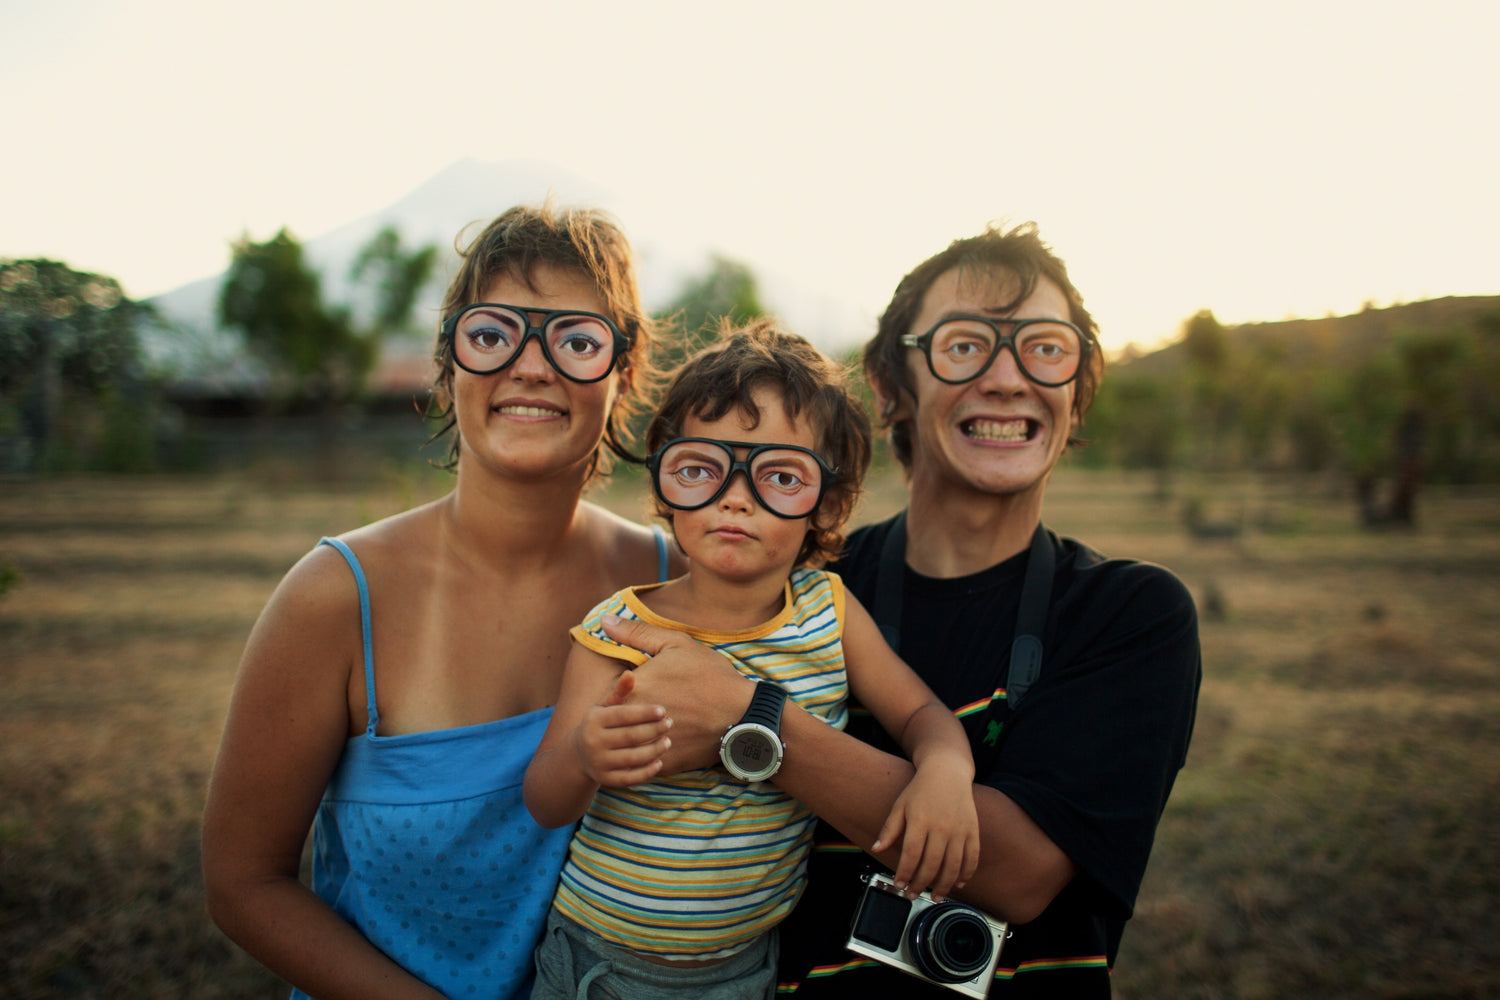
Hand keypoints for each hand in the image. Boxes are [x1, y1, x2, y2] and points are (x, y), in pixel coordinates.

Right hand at [571, 670, 672, 787]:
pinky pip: (630, 778)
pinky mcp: (605, 780)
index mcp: (594, 721)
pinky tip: (659, 762)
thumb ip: (619, 692)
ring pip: (632, 758)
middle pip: (630, 737)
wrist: (578, 755)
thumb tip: (630, 674)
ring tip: (668, 741)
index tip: (663, 711)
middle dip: (653, 730)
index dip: (644, 713)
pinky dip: (646, 772)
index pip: (623, 716)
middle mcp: (593, 742)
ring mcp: (599, 763)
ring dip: (654, 750)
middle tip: (670, 724)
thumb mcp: (604, 707)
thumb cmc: (599, 725)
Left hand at [601, 614, 754, 772]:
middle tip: (644, 711)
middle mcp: (636, 717)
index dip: (617, 694)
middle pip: (614, 721)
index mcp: (635, 687)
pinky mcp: (664, 763)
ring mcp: (649, 743)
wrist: (743, 714)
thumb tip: (603, 620)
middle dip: (623, 717)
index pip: (607, 695)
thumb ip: (636, 633)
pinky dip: (650, 754)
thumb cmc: (710, 675)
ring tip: (653, 729)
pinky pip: (645, 762)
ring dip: (634, 738)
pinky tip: (668, 743)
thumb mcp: (676, 644)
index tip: (631, 692)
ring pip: (628, 744)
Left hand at [871, 756, 979, 900]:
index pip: (911, 854)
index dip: (904, 873)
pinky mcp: (972, 830)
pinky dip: (966, 874)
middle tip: (913, 895)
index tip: (899, 885)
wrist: (947, 771)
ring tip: (935, 896)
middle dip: (920, 884)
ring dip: (943, 886)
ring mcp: (959, 829)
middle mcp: (941, 826)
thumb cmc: (920, 789)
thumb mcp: (900, 805)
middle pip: (931, 864)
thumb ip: (889, 829)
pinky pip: (972, 857)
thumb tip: (877, 849)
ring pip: (953, 866)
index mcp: (920, 820)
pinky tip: (958, 883)